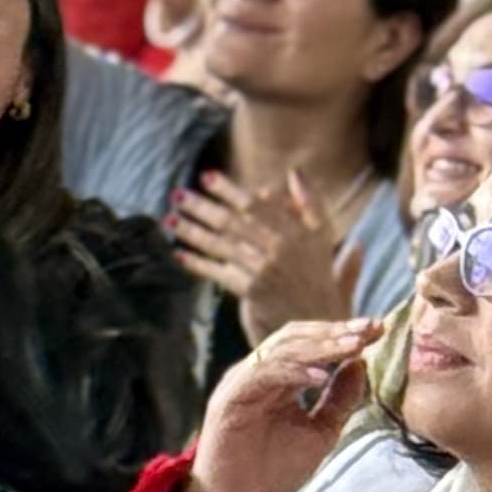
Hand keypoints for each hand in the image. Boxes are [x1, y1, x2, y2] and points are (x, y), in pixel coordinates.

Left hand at [167, 166, 358, 334]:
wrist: (319, 320)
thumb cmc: (316, 274)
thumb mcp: (322, 236)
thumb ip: (311, 202)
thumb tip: (293, 171)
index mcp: (297, 230)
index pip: (257, 204)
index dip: (229, 190)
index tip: (206, 176)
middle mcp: (282, 247)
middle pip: (234, 222)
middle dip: (202, 206)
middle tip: (177, 194)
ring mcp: (266, 270)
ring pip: (222, 245)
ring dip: (192, 231)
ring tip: (169, 219)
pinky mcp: (253, 292)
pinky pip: (219, 273)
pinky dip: (198, 263)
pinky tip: (178, 253)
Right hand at [185, 313, 384, 491]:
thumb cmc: (273, 472)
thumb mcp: (320, 431)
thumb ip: (340, 399)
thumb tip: (362, 364)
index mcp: (277, 378)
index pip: (310, 344)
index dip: (342, 335)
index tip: (377, 330)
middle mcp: (257, 374)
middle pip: (296, 338)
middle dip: (335, 332)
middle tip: (368, 329)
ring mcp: (241, 383)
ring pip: (281, 350)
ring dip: (319, 346)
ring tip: (353, 347)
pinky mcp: (228, 399)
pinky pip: (263, 374)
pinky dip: (293, 371)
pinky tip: (322, 376)